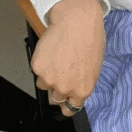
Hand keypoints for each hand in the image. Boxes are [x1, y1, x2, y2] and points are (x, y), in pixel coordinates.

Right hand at [30, 0, 104, 116]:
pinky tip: (50, 51)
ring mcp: (49, 79)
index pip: (70, 109)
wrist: (76, 22)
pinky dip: (41, 63)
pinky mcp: (37, 67)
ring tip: (56, 59)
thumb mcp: (94, 67)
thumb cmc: (90, 39)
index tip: (66, 100)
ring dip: (47, 76)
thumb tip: (75, 87)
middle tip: (61, 74)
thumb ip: (83, 82)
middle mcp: (65, 88)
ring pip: (43, 85)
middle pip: (55, 100)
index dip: (67, 104)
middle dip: (57, 89)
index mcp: (82, 90)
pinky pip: (37, 71)